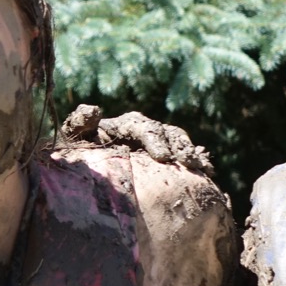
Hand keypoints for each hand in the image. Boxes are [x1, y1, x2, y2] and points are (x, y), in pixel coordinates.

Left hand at [60, 104, 213, 175]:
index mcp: (128, 124)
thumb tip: (94, 110)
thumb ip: (80, 121)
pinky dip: (198, 162)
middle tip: (188, 164)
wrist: (91, 160)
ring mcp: (160, 142)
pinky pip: (186, 156)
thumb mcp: (76, 135)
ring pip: (180, 143)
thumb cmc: (82, 148)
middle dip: (180, 148)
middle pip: (169, 135)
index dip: (155, 141)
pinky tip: (209, 176)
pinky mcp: (168, 156)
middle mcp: (148, 129)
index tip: (162, 157)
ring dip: (192, 155)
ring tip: (203, 170)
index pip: (144, 128)